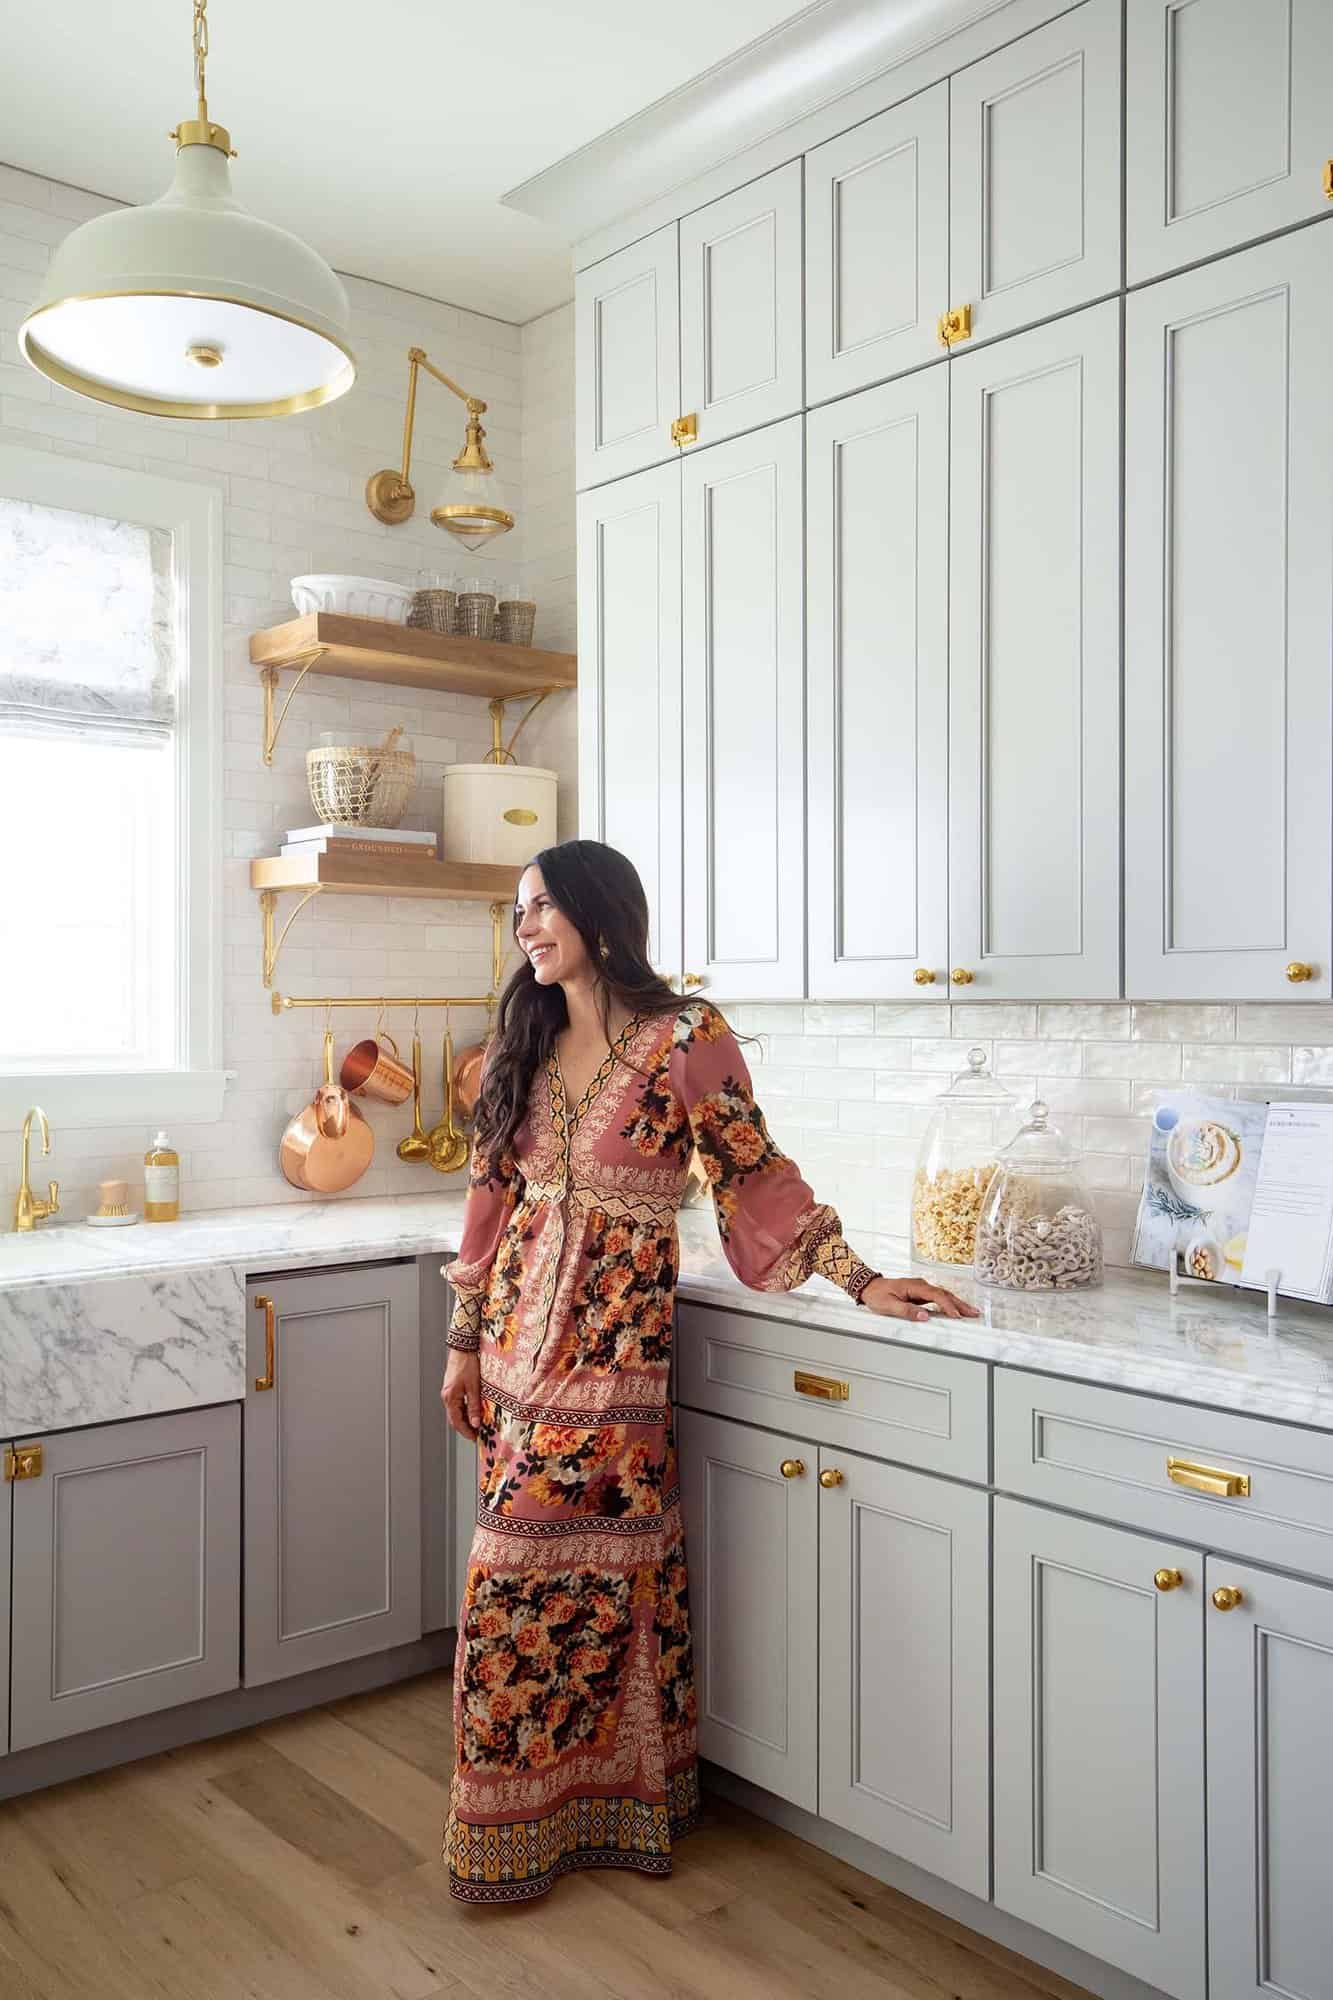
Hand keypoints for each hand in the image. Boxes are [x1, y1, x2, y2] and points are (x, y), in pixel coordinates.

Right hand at [441, 1350, 481, 1439]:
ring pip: (455, 1412)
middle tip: (476, 1434)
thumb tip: (475, 1423)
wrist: (462, 1348)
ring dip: (464, 1419)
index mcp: (450, 1398)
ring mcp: (448, 1392)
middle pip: (454, 1418)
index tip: (475, 1438)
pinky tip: (473, 1410)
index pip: (457, 1422)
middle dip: (465, 1428)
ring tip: (477, 1424)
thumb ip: (474, 1406)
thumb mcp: (474, 1387)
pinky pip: (456, 1404)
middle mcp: (446, 1397)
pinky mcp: (451, 1388)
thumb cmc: (468, 1364)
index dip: (466, 1432)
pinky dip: (464, 1410)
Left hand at [860, 1276, 978, 1323]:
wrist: (869, 1287)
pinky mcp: (920, 1294)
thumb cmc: (877, 1295)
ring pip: (943, 1295)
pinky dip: (949, 1304)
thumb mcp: (889, 1305)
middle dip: (960, 1304)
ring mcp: (921, 1289)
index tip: (956, 1315)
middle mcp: (920, 1285)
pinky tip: (955, 1310)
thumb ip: (907, 1311)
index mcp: (914, 1286)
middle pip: (944, 1294)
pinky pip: (938, 1298)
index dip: (948, 1305)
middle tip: (974, 1313)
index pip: (936, 1295)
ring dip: (957, 1304)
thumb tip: (924, 1316)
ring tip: (970, 1312)